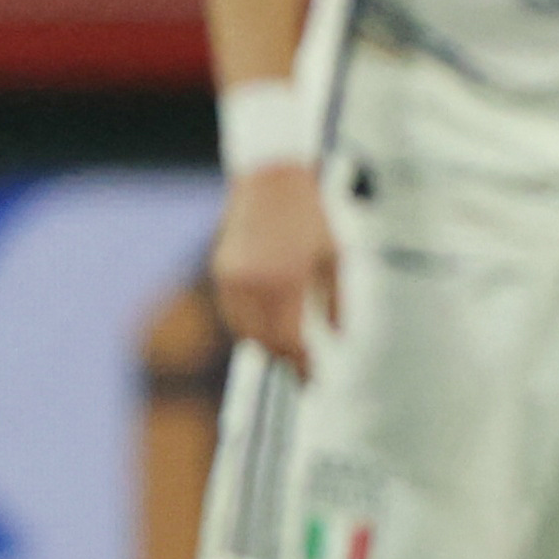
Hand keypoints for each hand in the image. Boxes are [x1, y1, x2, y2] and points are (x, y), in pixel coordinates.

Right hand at [209, 160, 337, 371]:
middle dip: (284, 357)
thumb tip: (337, 338)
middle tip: (303, 366)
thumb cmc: (311, 215)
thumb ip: (336, 302)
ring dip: (264, 342)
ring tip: (285, 344)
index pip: (292, 342)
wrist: (271, 177)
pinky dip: (248, 322)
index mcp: (287, 284)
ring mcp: (233, 278)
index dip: (303, 366)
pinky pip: (233, 310)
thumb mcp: (334, 258)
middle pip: (265, 342)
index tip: (313, 380)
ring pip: (244, 330)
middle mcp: (255, 285)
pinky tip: (266, 319)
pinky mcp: (222, 269)